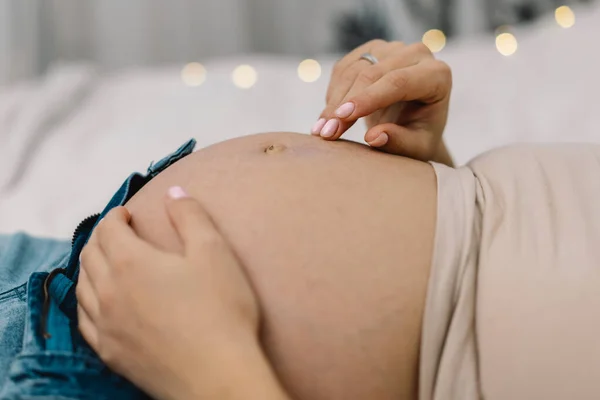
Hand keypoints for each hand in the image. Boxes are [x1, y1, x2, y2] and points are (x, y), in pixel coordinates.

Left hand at [77, 187, 282, 399]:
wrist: (218, 376)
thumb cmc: (221, 311)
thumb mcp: (214, 252)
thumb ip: (191, 216)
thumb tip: (175, 192)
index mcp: (130, 262)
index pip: (109, 229)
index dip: (116, 215)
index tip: (127, 213)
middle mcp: (108, 292)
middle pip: (90, 255)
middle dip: (101, 237)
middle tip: (117, 233)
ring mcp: (106, 326)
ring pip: (83, 287)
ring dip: (91, 267)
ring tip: (106, 262)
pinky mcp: (110, 353)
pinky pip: (86, 321)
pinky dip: (88, 302)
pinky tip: (100, 303)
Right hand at [311, 40, 452, 164]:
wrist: (414, 124)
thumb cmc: (420, 137)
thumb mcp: (417, 148)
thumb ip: (400, 142)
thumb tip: (374, 137)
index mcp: (437, 76)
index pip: (398, 82)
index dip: (369, 98)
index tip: (343, 117)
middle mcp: (417, 54)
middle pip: (372, 74)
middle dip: (345, 104)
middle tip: (327, 133)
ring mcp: (392, 49)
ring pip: (354, 70)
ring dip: (334, 101)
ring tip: (322, 131)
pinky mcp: (371, 51)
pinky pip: (343, 69)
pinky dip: (333, 93)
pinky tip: (330, 116)